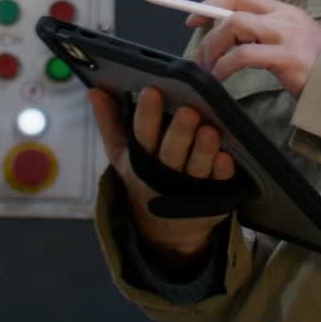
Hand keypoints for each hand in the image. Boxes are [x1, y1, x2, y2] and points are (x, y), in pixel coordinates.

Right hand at [90, 85, 235, 267]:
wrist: (166, 231)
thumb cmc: (145, 178)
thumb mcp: (122, 156)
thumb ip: (110, 123)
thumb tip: (94, 91)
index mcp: (140, 161)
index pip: (142, 136)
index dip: (147, 115)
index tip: (152, 91)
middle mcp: (164, 175)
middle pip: (170, 154)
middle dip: (179, 133)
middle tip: (188, 111)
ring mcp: (189, 188)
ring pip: (196, 168)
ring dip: (203, 150)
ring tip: (210, 130)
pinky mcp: (213, 196)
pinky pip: (219, 183)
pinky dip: (222, 171)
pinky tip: (226, 157)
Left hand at [186, 0, 320, 98]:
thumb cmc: (319, 71)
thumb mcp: (294, 45)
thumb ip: (268, 37)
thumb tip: (232, 39)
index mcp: (285, 12)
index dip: (213, 2)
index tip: (194, 18)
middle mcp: (285, 18)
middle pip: (235, 6)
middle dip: (208, 26)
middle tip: (197, 54)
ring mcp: (287, 36)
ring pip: (236, 25)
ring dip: (213, 46)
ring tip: (206, 68)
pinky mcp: (287, 58)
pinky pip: (244, 55)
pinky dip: (225, 65)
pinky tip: (220, 77)